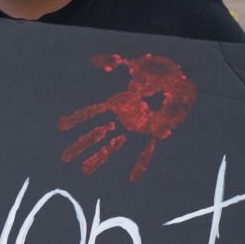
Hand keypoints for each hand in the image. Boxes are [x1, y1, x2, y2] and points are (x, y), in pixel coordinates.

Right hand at [58, 53, 195, 181]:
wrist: (184, 81)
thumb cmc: (161, 71)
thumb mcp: (138, 64)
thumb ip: (119, 64)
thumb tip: (104, 66)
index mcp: (118, 101)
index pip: (92, 113)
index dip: (76, 120)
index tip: (60, 127)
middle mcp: (124, 117)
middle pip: (97, 135)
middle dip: (81, 146)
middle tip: (64, 158)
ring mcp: (137, 128)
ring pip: (114, 147)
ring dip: (100, 159)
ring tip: (84, 172)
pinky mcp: (154, 134)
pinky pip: (145, 153)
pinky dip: (139, 165)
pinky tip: (130, 179)